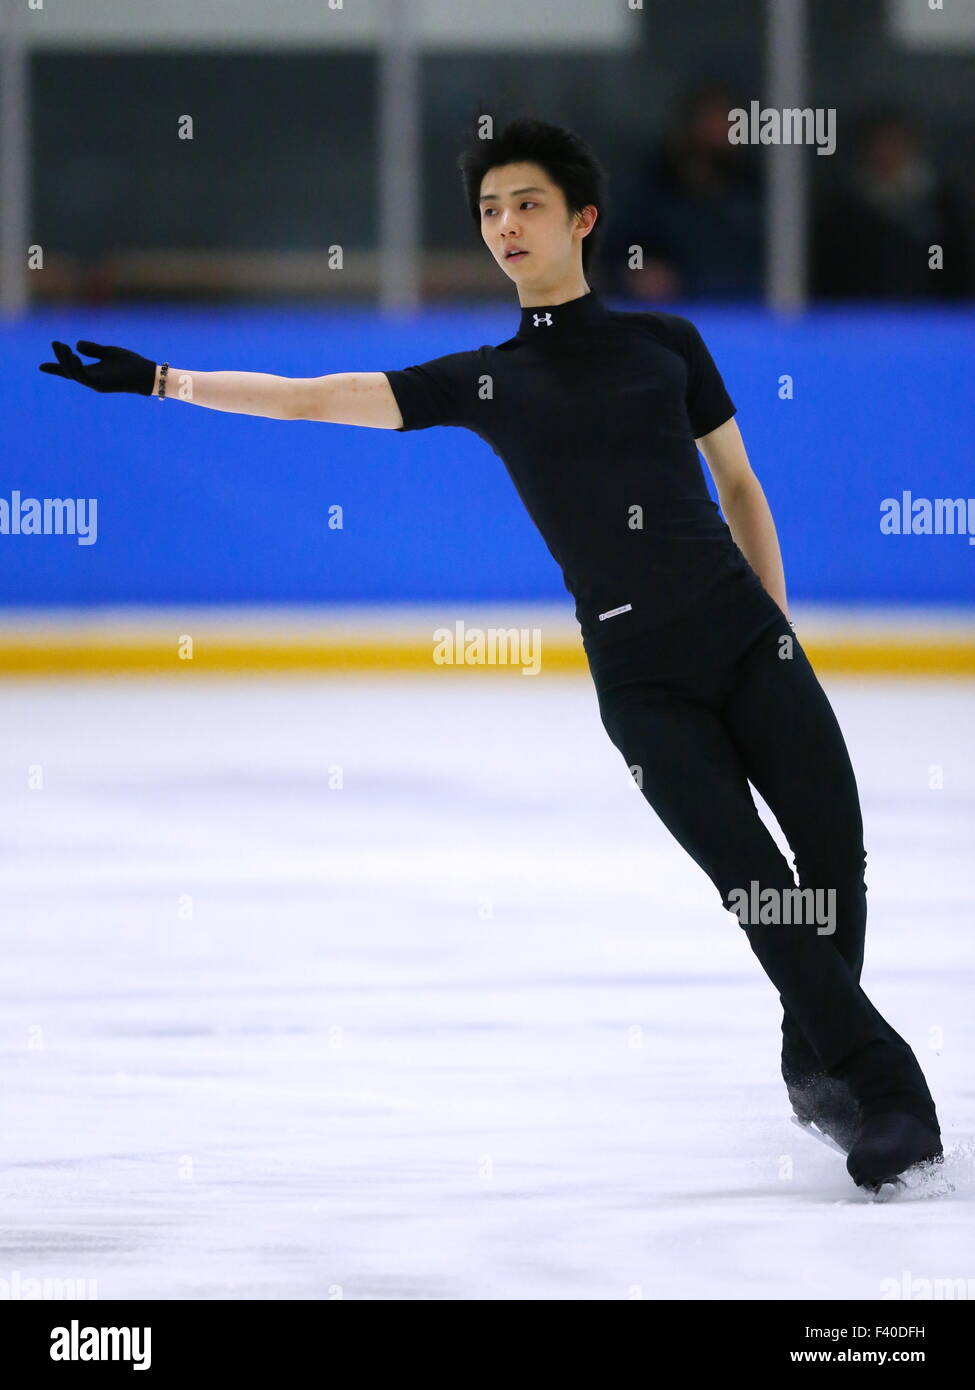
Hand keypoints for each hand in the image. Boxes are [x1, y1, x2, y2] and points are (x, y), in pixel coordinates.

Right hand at [38, 340, 156, 394]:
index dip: (56, 367)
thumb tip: (76, 344)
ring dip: (66, 360)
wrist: (145, 374)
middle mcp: (91, 380)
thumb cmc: (130, 364)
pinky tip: (73, 355)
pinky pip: (83, 377)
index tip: (40, 367)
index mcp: (92, 372)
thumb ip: (93, 349)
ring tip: (62, 347)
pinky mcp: (101, 385)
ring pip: (74, 373)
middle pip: (69, 370)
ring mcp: (95, 383)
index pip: (70, 370)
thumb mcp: (109, 352)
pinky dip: (76, 367)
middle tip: (55, 343)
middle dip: (60, 358)